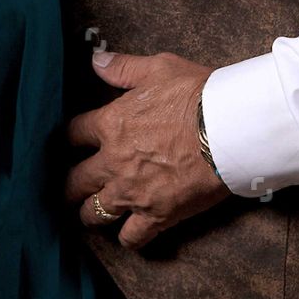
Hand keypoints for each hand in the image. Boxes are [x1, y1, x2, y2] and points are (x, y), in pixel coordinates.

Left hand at [65, 50, 230, 248]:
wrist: (229, 129)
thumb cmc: (196, 94)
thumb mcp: (158, 69)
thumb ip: (123, 68)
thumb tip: (96, 60)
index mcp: (110, 125)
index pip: (73, 134)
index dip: (69, 139)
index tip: (72, 143)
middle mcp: (114, 162)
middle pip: (75, 182)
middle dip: (69, 186)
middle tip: (69, 188)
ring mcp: (133, 193)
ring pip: (94, 214)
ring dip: (89, 214)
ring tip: (90, 214)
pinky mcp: (157, 216)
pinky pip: (131, 238)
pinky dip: (128, 238)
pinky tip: (128, 234)